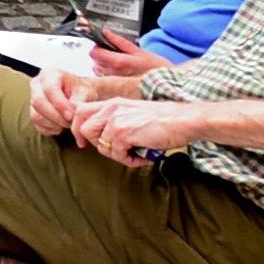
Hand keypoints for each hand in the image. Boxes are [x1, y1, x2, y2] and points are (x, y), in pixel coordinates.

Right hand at [28, 64, 126, 134]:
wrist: (82, 94)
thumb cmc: (83, 90)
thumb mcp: (86, 92)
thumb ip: (78, 102)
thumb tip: (71, 116)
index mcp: (49, 74)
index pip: (49, 89)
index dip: (60, 104)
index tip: (71, 116)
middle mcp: (37, 84)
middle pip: (38, 102)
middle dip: (56, 117)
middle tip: (71, 123)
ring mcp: (33, 98)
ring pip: (36, 115)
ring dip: (54, 124)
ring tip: (68, 124)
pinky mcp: (33, 111)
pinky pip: (38, 125)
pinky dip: (51, 129)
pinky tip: (62, 126)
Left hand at [68, 92, 200, 165]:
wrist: (184, 120)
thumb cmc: (164, 120)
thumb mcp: (133, 113)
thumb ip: (117, 120)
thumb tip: (105, 140)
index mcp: (112, 103)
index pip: (80, 111)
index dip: (79, 128)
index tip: (86, 142)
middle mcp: (111, 109)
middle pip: (84, 129)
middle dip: (98, 145)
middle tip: (118, 151)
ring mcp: (116, 120)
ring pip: (100, 145)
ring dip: (117, 155)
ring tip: (134, 154)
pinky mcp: (123, 133)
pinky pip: (117, 154)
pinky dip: (130, 160)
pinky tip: (143, 157)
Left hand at [84, 30, 168, 80]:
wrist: (166, 83)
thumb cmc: (155, 68)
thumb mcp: (138, 50)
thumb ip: (119, 41)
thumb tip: (106, 32)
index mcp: (119, 63)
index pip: (94, 53)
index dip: (97, 46)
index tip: (104, 43)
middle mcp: (113, 73)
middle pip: (94, 60)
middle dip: (101, 53)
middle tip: (113, 50)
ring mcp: (115, 81)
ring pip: (98, 68)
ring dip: (103, 62)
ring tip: (118, 60)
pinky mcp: (117, 87)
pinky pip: (104, 76)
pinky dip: (107, 70)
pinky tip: (120, 68)